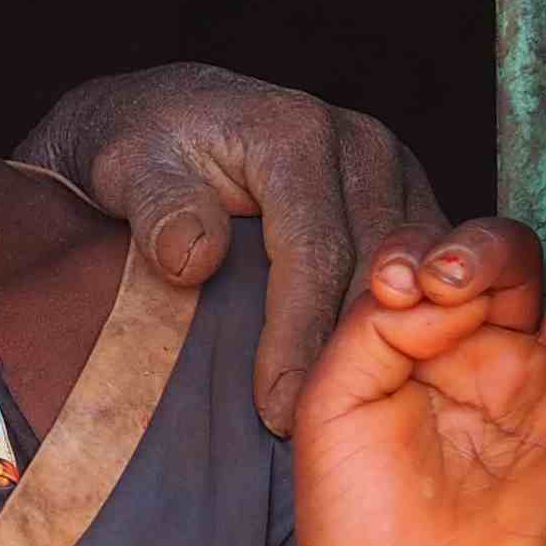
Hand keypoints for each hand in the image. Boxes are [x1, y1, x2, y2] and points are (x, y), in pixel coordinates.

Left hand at [15, 63, 446, 432]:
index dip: (295, 337)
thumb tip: (194, 256)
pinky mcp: (400, 192)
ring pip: (410, 271)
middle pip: (374, 268)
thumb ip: (157, 208)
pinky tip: (370, 370)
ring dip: (384, 341)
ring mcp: (388, 168)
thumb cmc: (142, 146)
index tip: (276, 406)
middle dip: (344, 353)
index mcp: (295, 135)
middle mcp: (358, 144)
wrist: (161, 115)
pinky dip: (403, 318)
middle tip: (308, 430)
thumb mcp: (127, 166)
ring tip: (341, 410)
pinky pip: (419, 266)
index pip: (313, 254)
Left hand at [293, 218, 545, 545]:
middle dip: (472, 251)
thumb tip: (431, 282)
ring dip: (521, 267)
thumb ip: (370, 330)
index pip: (421, 262)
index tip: (397, 285)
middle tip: (445, 282)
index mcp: (405, 348)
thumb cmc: (358, 524)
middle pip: (493, 260)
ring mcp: (534, 382)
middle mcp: (474, 354)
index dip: (414, 254)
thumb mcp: (332, 408)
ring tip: (471, 289)